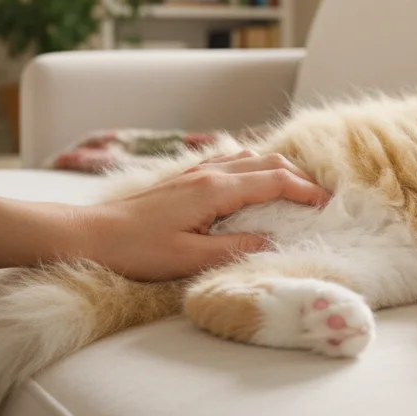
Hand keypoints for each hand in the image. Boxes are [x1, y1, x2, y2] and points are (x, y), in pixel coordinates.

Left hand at [71, 150, 330, 280]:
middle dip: (298, 176)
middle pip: (266, 163)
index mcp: (215, 190)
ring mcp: (194, 172)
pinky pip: (228, 160)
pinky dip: (252, 165)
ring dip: (276, 168)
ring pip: (248, 156)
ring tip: (294, 185)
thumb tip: (272, 242)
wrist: (90, 235)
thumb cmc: (136, 250)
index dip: (304, 191)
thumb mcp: (189, 259)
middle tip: (319, 195)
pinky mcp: (182, 178)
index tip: (326, 204)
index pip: (273, 183)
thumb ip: (235, 248)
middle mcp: (208, 173)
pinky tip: (251, 177)